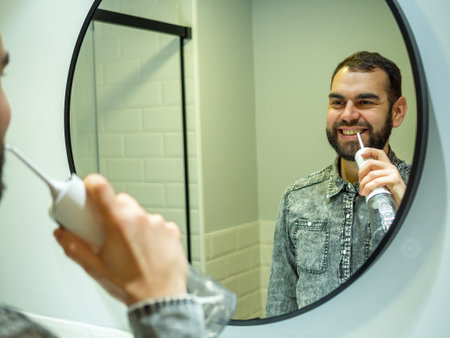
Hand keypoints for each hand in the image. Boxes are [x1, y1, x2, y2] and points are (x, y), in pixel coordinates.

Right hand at [53, 174, 187, 305]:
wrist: (160, 298)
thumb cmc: (131, 285)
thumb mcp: (95, 267)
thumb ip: (74, 247)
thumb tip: (62, 235)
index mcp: (119, 223)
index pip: (101, 187)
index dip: (92, 184)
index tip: (88, 188)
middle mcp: (140, 218)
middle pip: (121, 201)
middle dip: (112, 212)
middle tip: (108, 231)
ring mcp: (159, 223)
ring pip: (140, 213)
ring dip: (133, 224)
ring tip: (131, 247)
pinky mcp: (172, 230)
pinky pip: (157, 224)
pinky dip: (151, 232)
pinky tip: (148, 249)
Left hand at [358, 148, 405, 207]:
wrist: (405, 201)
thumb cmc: (393, 193)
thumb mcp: (383, 183)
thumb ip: (376, 178)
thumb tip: (362, 179)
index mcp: (388, 167)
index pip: (379, 153)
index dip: (370, 151)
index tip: (362, 154)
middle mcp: (390, 168)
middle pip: (371, 162)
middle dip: (361, 172)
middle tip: (359, 182)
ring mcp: (392, 173)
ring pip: (371, 174)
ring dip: (363, 183)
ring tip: (362, 191)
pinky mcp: (393, 180)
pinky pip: (376, 182)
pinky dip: (368, 187)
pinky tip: (366, 192)